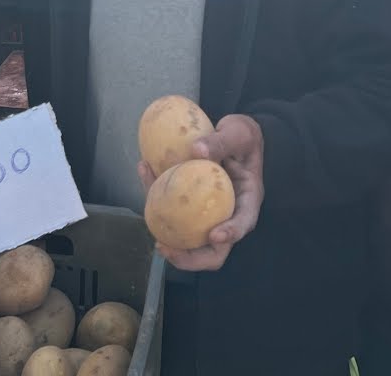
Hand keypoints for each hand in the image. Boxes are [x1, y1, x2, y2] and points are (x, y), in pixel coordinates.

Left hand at [137, 114, 263, 271]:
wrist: (231, 134)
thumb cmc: (242, 137)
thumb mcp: (239, 133)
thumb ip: (221, 141)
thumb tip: (196, 150)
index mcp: (247, 200)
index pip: (243, 223)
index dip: (230, 233)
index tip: (214, 235)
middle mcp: (228, 214)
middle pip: (216, 249)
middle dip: (193, 257)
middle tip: (169, 249)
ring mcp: (208, 214)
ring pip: (191, 238)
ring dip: (172, 242)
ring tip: (155, 239)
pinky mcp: (190, 206)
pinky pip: (173, 210)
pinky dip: (156, 197)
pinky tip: (144, 171)